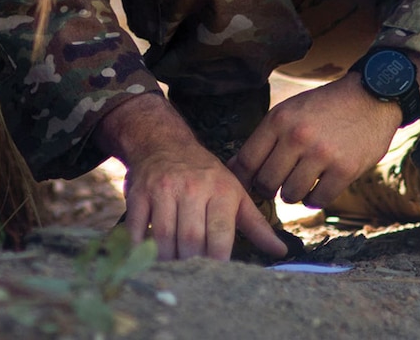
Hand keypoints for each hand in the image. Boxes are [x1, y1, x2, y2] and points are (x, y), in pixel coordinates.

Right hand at [96, 93, 288, 260]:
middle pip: (190, 238)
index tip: (216, 277)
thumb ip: (256, 224)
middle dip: (191, 263)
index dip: (217, 261)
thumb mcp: (235, 192)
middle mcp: (191, 189)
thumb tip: (281, 250)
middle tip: (192, 276)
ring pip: (164, 236)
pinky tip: (146, 256)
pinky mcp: (139, 193)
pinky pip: (137, 226)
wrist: (163, 143)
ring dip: (167, 259)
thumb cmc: (205, 174)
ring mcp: (162, 190)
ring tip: (172, 269)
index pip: (219, 235)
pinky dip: (140, 246)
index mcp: (219, 191)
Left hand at [228, 73, 400, 210]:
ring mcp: (322, 154)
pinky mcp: (345, 169)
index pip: (246, 161)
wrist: (370, 97)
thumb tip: (234, 167)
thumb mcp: (288, 111)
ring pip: (290, 195)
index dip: (242, 179)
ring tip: (298, 185)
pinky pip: (318, 200)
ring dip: (292, 195)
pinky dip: (314, 199)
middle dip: (268, 190)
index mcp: (278, 120)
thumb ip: (264, 138)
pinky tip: (316, 189)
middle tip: (275, 187)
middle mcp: (297, 136)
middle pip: (266, 182)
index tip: (245, 186)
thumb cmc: (323, 107)